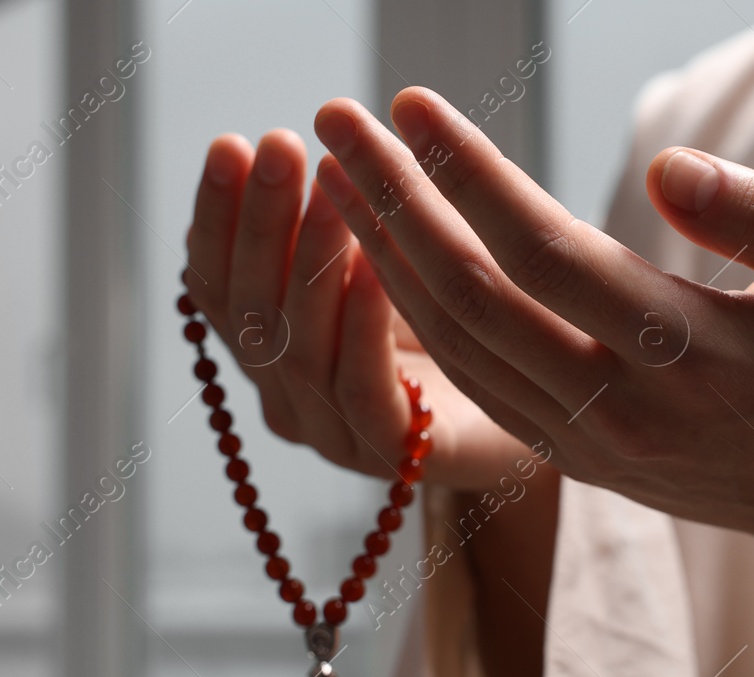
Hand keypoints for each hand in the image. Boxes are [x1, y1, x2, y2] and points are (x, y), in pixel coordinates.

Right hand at [182, 131, 539, 489]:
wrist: (535, 403)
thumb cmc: (454, 315)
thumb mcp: (386, 253)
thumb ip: (335, 219)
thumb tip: (297, 143)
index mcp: (271, 350)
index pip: (217, 284)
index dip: (217, 218)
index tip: (232, 145)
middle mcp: (289, 398)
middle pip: (253, 315)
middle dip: (263, 224)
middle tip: (283, 148)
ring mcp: (336, 435)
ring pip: (300, 353)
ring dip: (313, 262)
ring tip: (330, 189)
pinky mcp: (397, 455)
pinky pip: (363, 392)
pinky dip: (364, 326)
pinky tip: (377, 268)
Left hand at [309, 88, 753, 608]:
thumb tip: (671, 168)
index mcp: (686, 353)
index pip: (544, 252)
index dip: (468, 174)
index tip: (412, 103)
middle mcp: (616, 406)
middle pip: (472, 297)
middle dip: (393, 201)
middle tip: (335, 121)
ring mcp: (582, 442)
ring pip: (456, 348)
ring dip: (384, 259)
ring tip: (336, 176)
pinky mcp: (568, 459)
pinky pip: (470, 385)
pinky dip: (414, 319)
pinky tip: (381, 257)